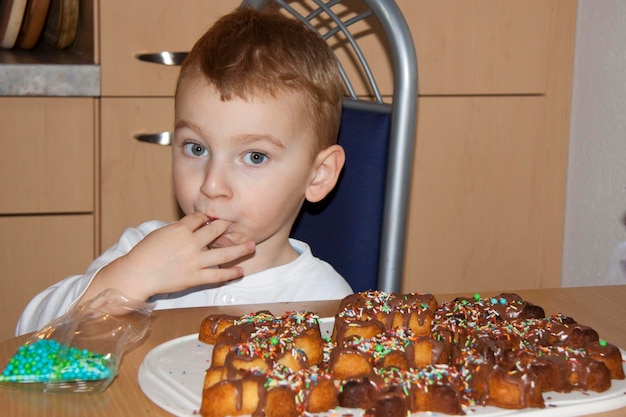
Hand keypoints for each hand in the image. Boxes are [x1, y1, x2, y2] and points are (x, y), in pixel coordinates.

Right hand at [85, 212, 254, 300]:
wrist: (137, 274)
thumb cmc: (144, 253)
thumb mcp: (160, 233)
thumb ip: (178, 229)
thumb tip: (192, 225)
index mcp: (180, 229)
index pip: (200, 218)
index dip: (207, 217)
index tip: (213, 217)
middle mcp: (191, 243)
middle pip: (215, 230)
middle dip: (227, 226)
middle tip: (236, 225)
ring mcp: (195, 260)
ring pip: (223, 252)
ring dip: (240, 249)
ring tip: (251, 246)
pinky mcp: (195, 277)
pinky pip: (217, 275)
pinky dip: (230, 273)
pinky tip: (240, 271)